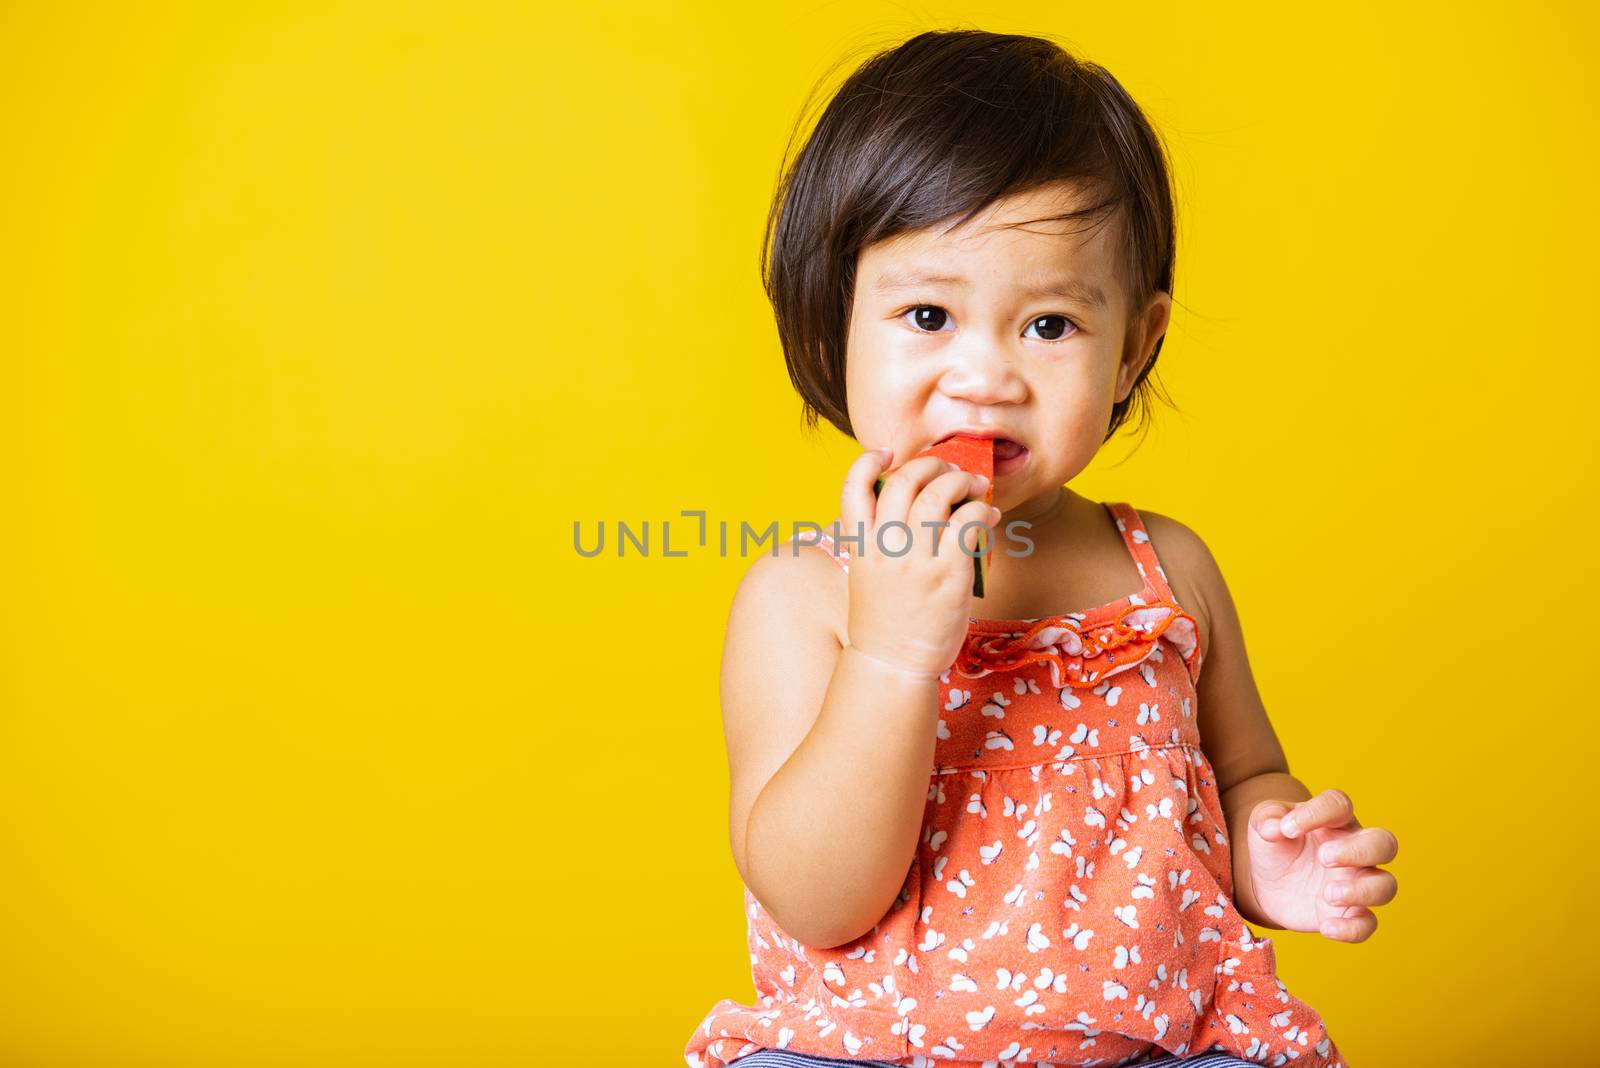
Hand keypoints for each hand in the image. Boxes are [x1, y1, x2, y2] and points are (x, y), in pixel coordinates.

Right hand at [837, 445, 996, 678]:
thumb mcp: (867, 576)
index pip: (853, 489)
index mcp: (861, 546)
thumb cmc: (886, 622)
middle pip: (903, 481)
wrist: (893, 665)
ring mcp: (915, 561)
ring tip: (973, 484)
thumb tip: (917, 508)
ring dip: (960, 480)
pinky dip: (982, 509)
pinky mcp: (947, 575)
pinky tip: (988, 513)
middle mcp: (885, 548)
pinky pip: (967, 522)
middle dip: (930, 464)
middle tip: (948, 469)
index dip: (867, 462)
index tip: (885, 453)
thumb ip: (881, 543)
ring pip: (937, 495)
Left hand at [1244, 788, 1397, 941]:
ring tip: (1328, 893)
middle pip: (1384, 843)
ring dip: (1361, 890)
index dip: (1318, 812)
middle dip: (1358, 851)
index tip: (1288, 827)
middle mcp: (1354, 849)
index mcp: (1333, 820)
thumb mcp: (1263, 825)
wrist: (1268, 885)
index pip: (1339, 805)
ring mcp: (1356, 882)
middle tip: (1324, 858)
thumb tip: (1275, 827)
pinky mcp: (1350, 913)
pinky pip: (1368, 923)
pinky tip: (1327, 926)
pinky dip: (1352, 928)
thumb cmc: (1276, 846)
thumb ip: (1266, 818)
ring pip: (1385, 885)